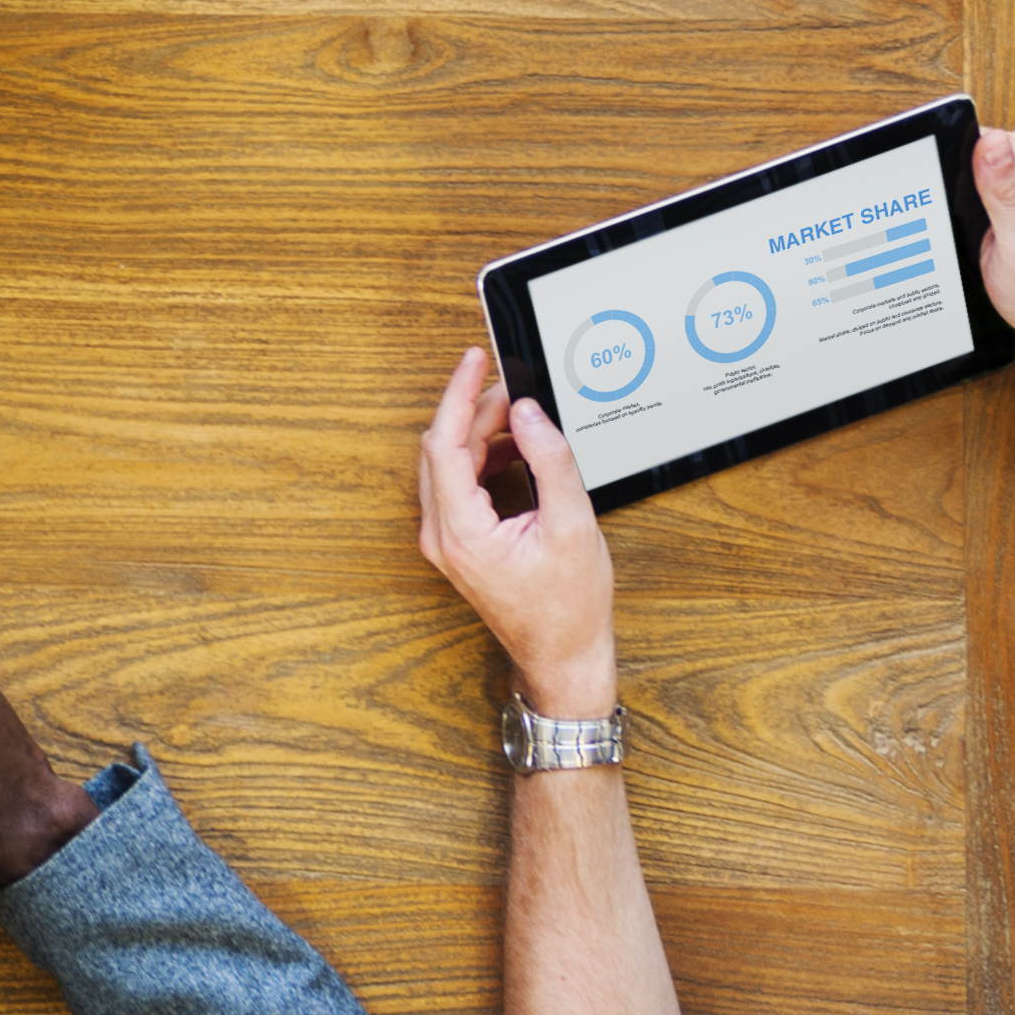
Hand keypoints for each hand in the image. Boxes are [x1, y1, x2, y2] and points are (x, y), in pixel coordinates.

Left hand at [412, 349, 618, 718]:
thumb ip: (551, 462)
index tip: (474, 360)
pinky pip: (455, 485)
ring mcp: (444, 542)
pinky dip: (479, 458)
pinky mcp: (456, 543)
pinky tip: (511, 449)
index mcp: (461, 532)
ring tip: (519, 417)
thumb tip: (529, 415)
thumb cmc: (569, 607)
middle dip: (474, 409)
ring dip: (477, 433)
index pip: (443, 442)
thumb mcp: (573, 525)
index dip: (459, 394)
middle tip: (512, 387)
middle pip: (441, 449)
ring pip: (446, 465)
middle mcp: (441, 536)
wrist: (562, 655)